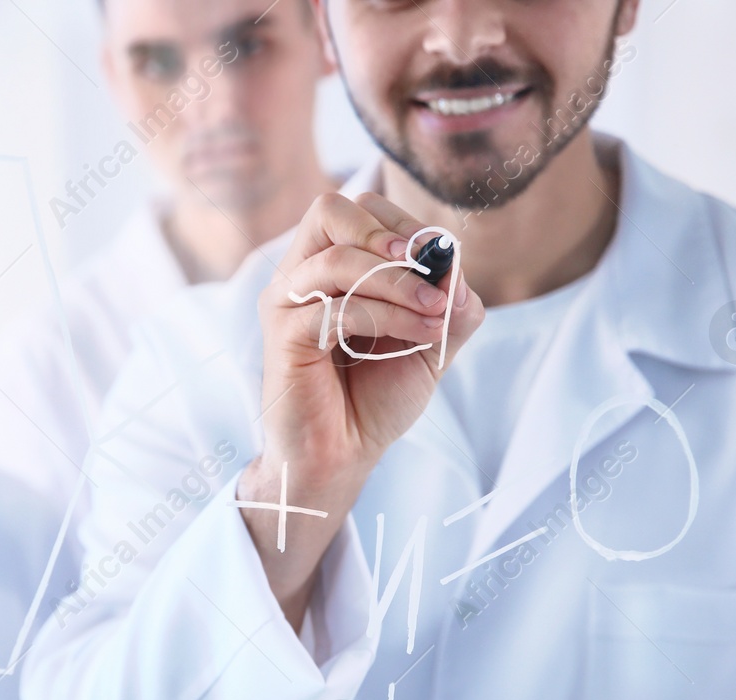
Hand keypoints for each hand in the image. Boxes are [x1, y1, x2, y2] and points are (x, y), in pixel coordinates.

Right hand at [248, 191, 485, 623]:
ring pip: (337, 261)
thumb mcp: (431, 341)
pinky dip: (385, 317)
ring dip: (398, 283)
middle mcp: (301, 276)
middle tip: (426, 266)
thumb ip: (449, 299)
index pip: (359, 208)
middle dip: (386, 232)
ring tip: (435, 315)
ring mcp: (286, 305)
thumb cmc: (376, 398)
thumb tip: (453, 260)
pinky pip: (334, 309)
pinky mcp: (283, 338)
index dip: (404, 223)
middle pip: (328, 209)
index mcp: (329, 266)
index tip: (441, 262)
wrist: (344, 455)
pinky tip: (417, 338)